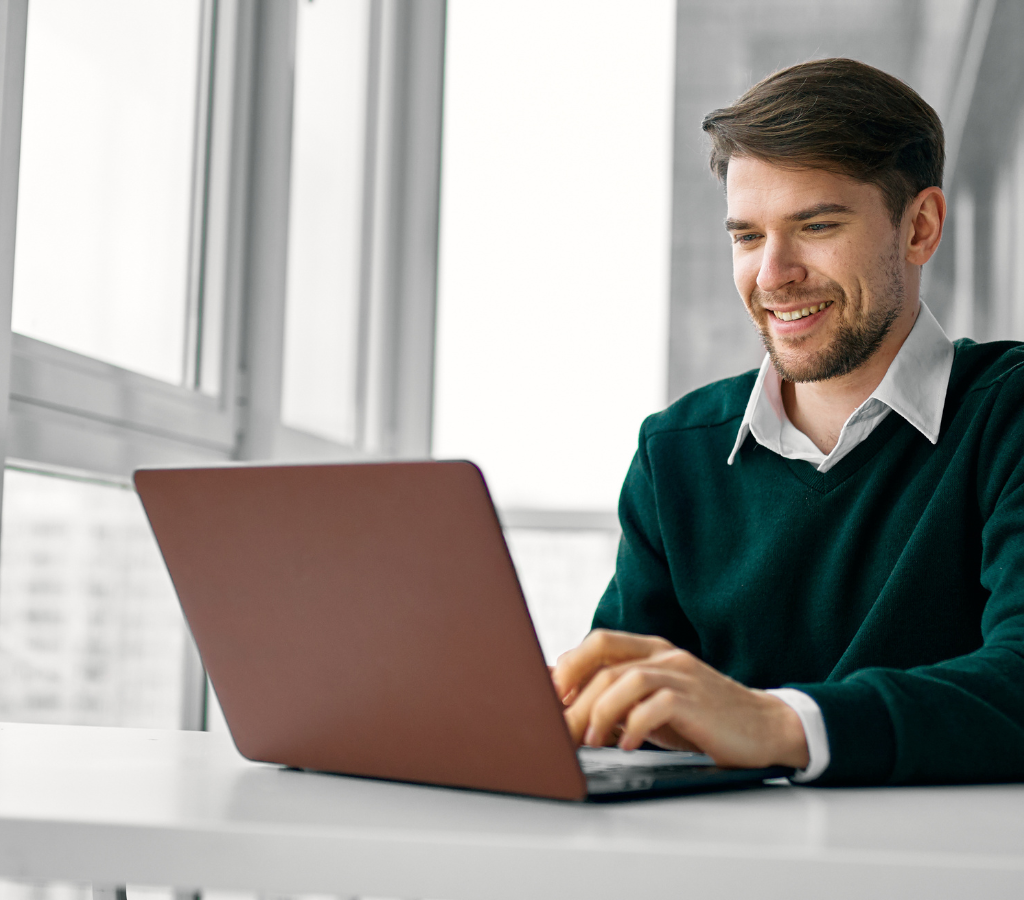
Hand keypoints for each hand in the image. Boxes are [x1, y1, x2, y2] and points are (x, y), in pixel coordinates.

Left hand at [551, 629, 809, 769]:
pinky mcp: (697, 700)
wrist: (764, 727)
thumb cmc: (702, 718)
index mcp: (652, 650)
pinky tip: (626, 745)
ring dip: (600, 712)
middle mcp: (665, 656)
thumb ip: (617, 697)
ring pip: (625, 680)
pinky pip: (656, 705)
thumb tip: (566, 704)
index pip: (599, 642)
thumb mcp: (653, 703)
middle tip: (561, 731)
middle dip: (576, 700)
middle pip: (605, 665)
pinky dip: (634, 726)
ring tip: (590, 740)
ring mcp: (682, 675)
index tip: (549, 697)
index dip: (569, 666)